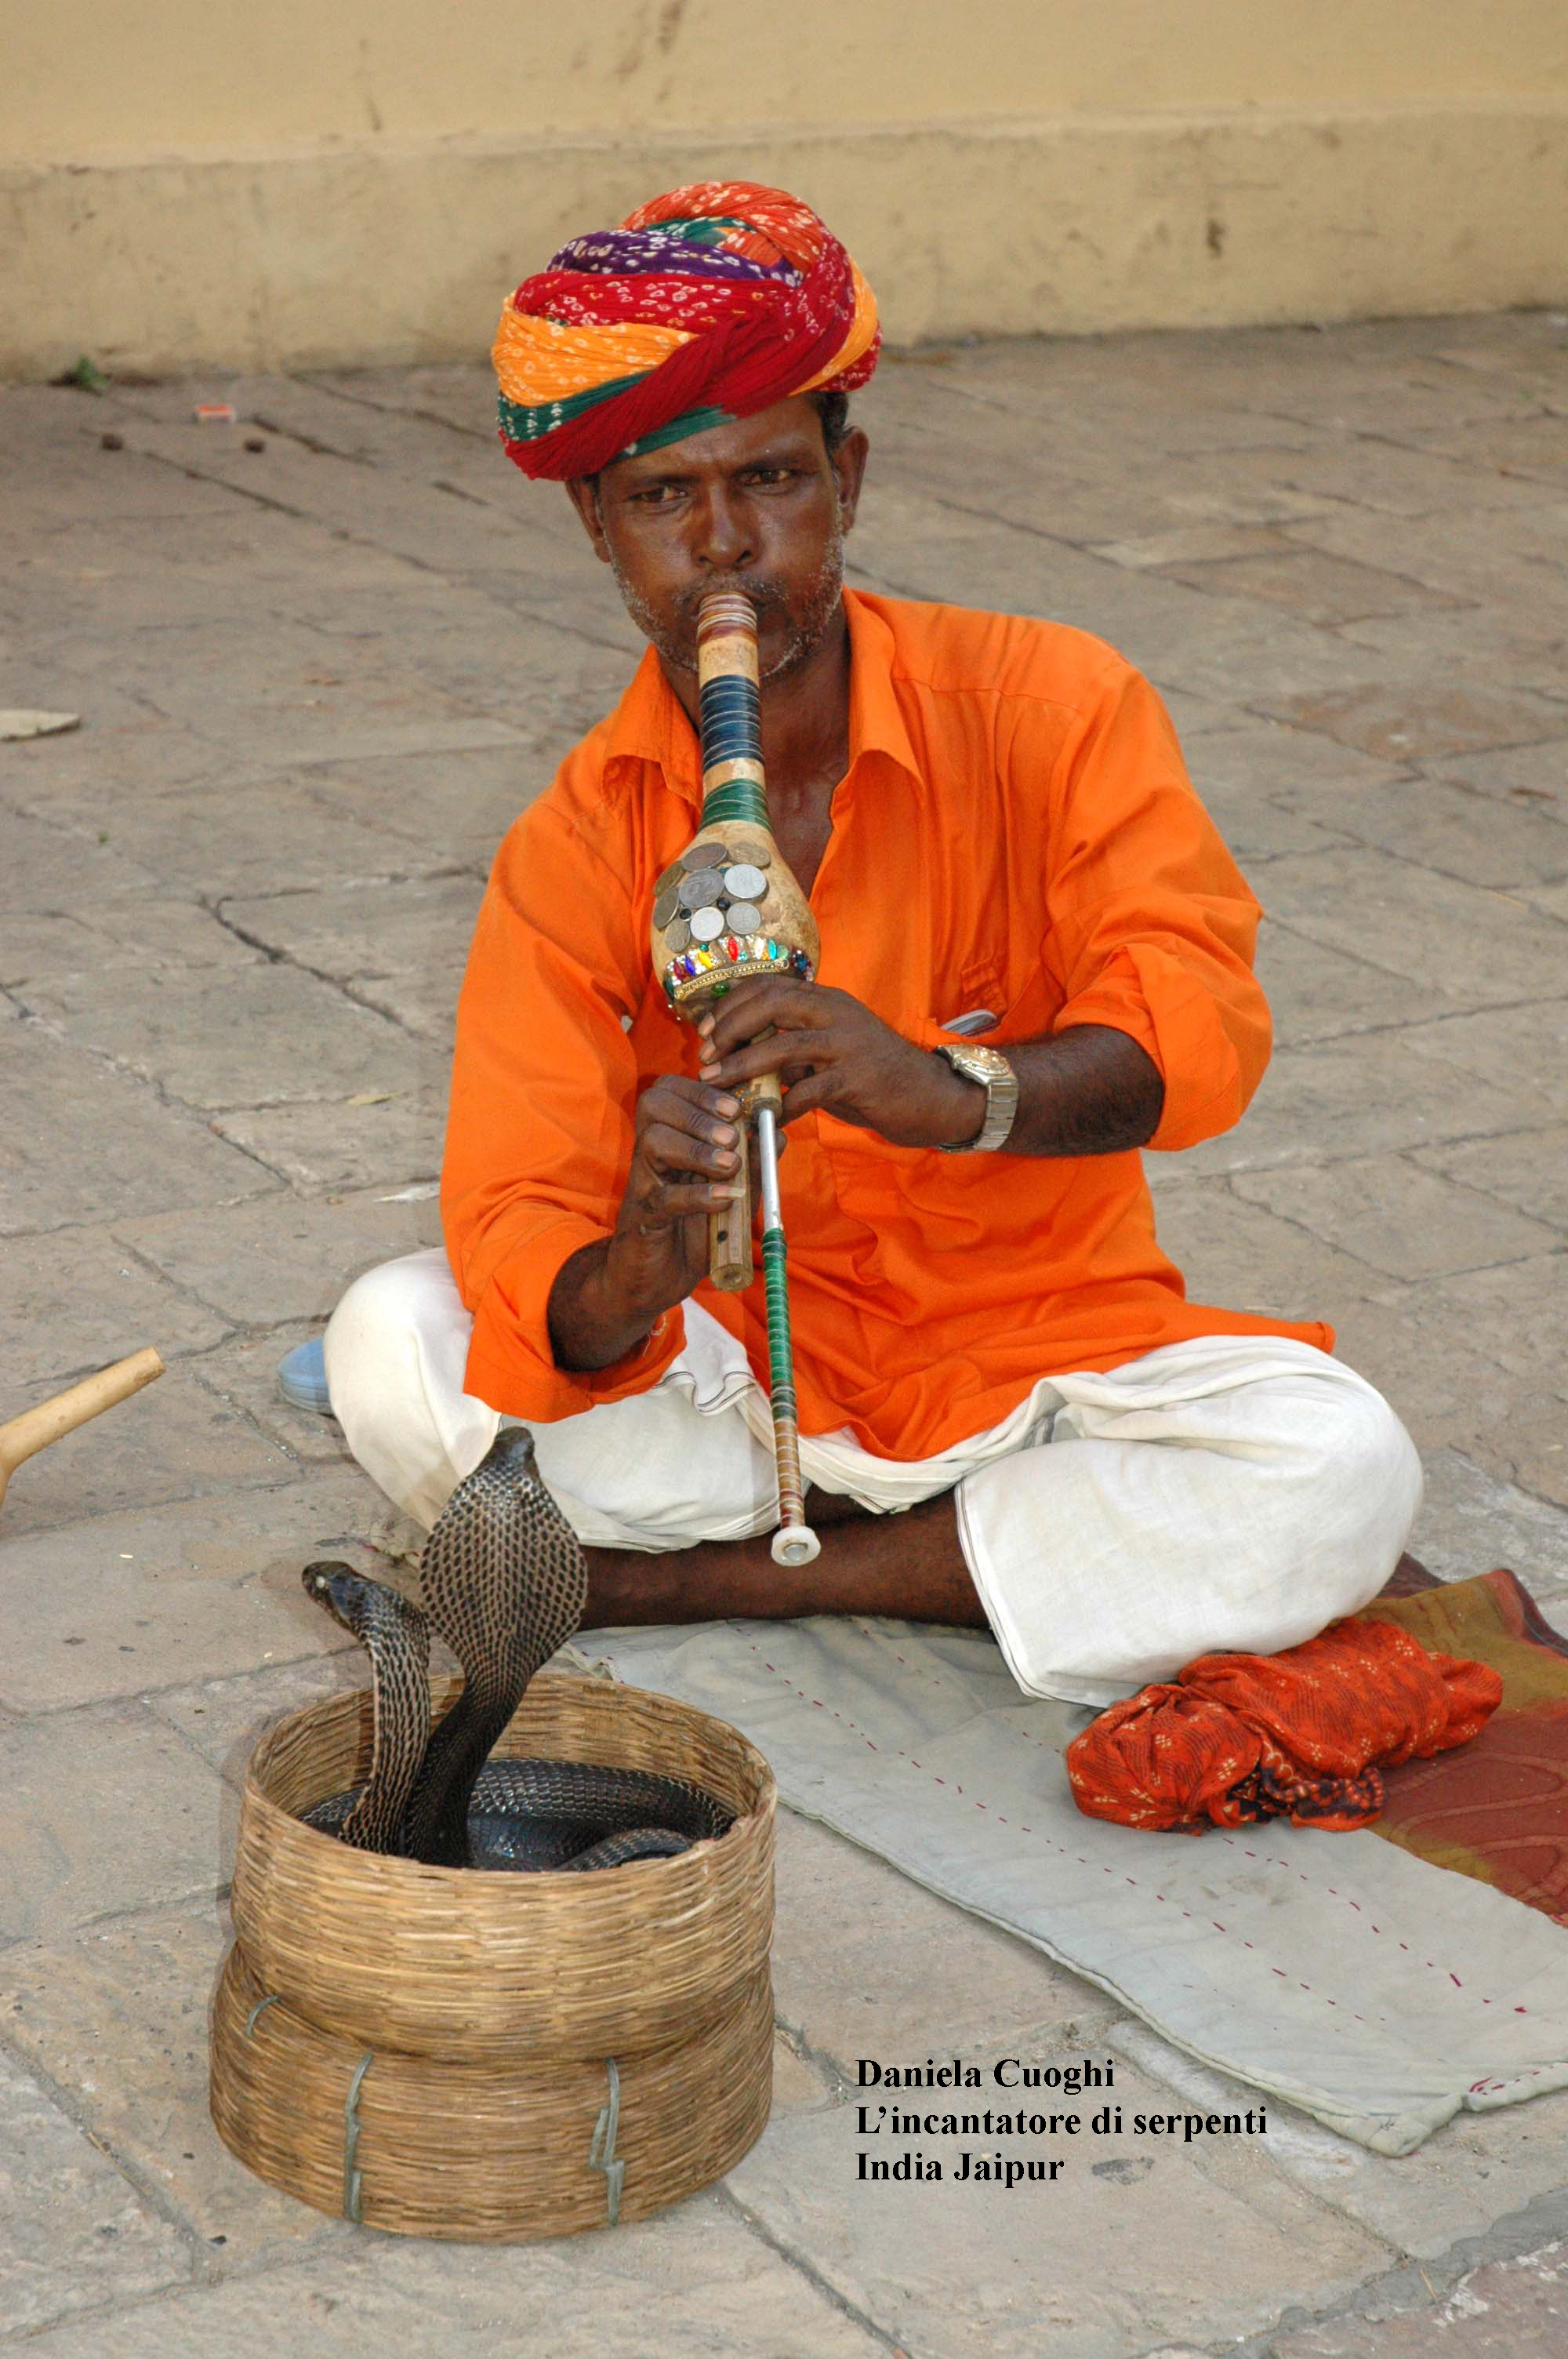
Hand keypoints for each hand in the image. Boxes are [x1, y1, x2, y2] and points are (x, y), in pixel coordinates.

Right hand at [607, 1073, 746, 1310]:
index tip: (735, 1107)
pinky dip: (696, 1196)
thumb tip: (776, 1132)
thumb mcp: (731, 1193)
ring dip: (696, 1149)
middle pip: (655, 1104)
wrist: (655, 1282)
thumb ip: (751, 1164)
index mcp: (670, 1138)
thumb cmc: (691, 1232)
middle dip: (699, 1112)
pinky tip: (724, 1199)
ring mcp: (645, 1185)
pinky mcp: (643, 1219)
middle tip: (731, 1136)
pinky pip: (663, 1198)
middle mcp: (652, 1154)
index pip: (670, 1090)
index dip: (701, 1090)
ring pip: (654, 1142)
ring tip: (728, 1165)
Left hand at [697, 978, 983, 1147]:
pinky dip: (781, 1105)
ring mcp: (848, 1044)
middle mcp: (836, 1013)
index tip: (705, 1030)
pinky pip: (808, 1091)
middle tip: (706, 1054)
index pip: (770, 985)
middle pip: (772, 1002)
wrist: (930, 1095)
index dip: (731, 1004)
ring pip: (784, 1045)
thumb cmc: (873, 1073)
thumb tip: (742, 1051)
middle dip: (730, 1027)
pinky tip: (767, 1119)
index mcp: (827, 1000)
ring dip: (743, 1065)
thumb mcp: (831, 1047)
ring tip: (718, 1083)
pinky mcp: (858, 1078)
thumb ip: (794, 1043)